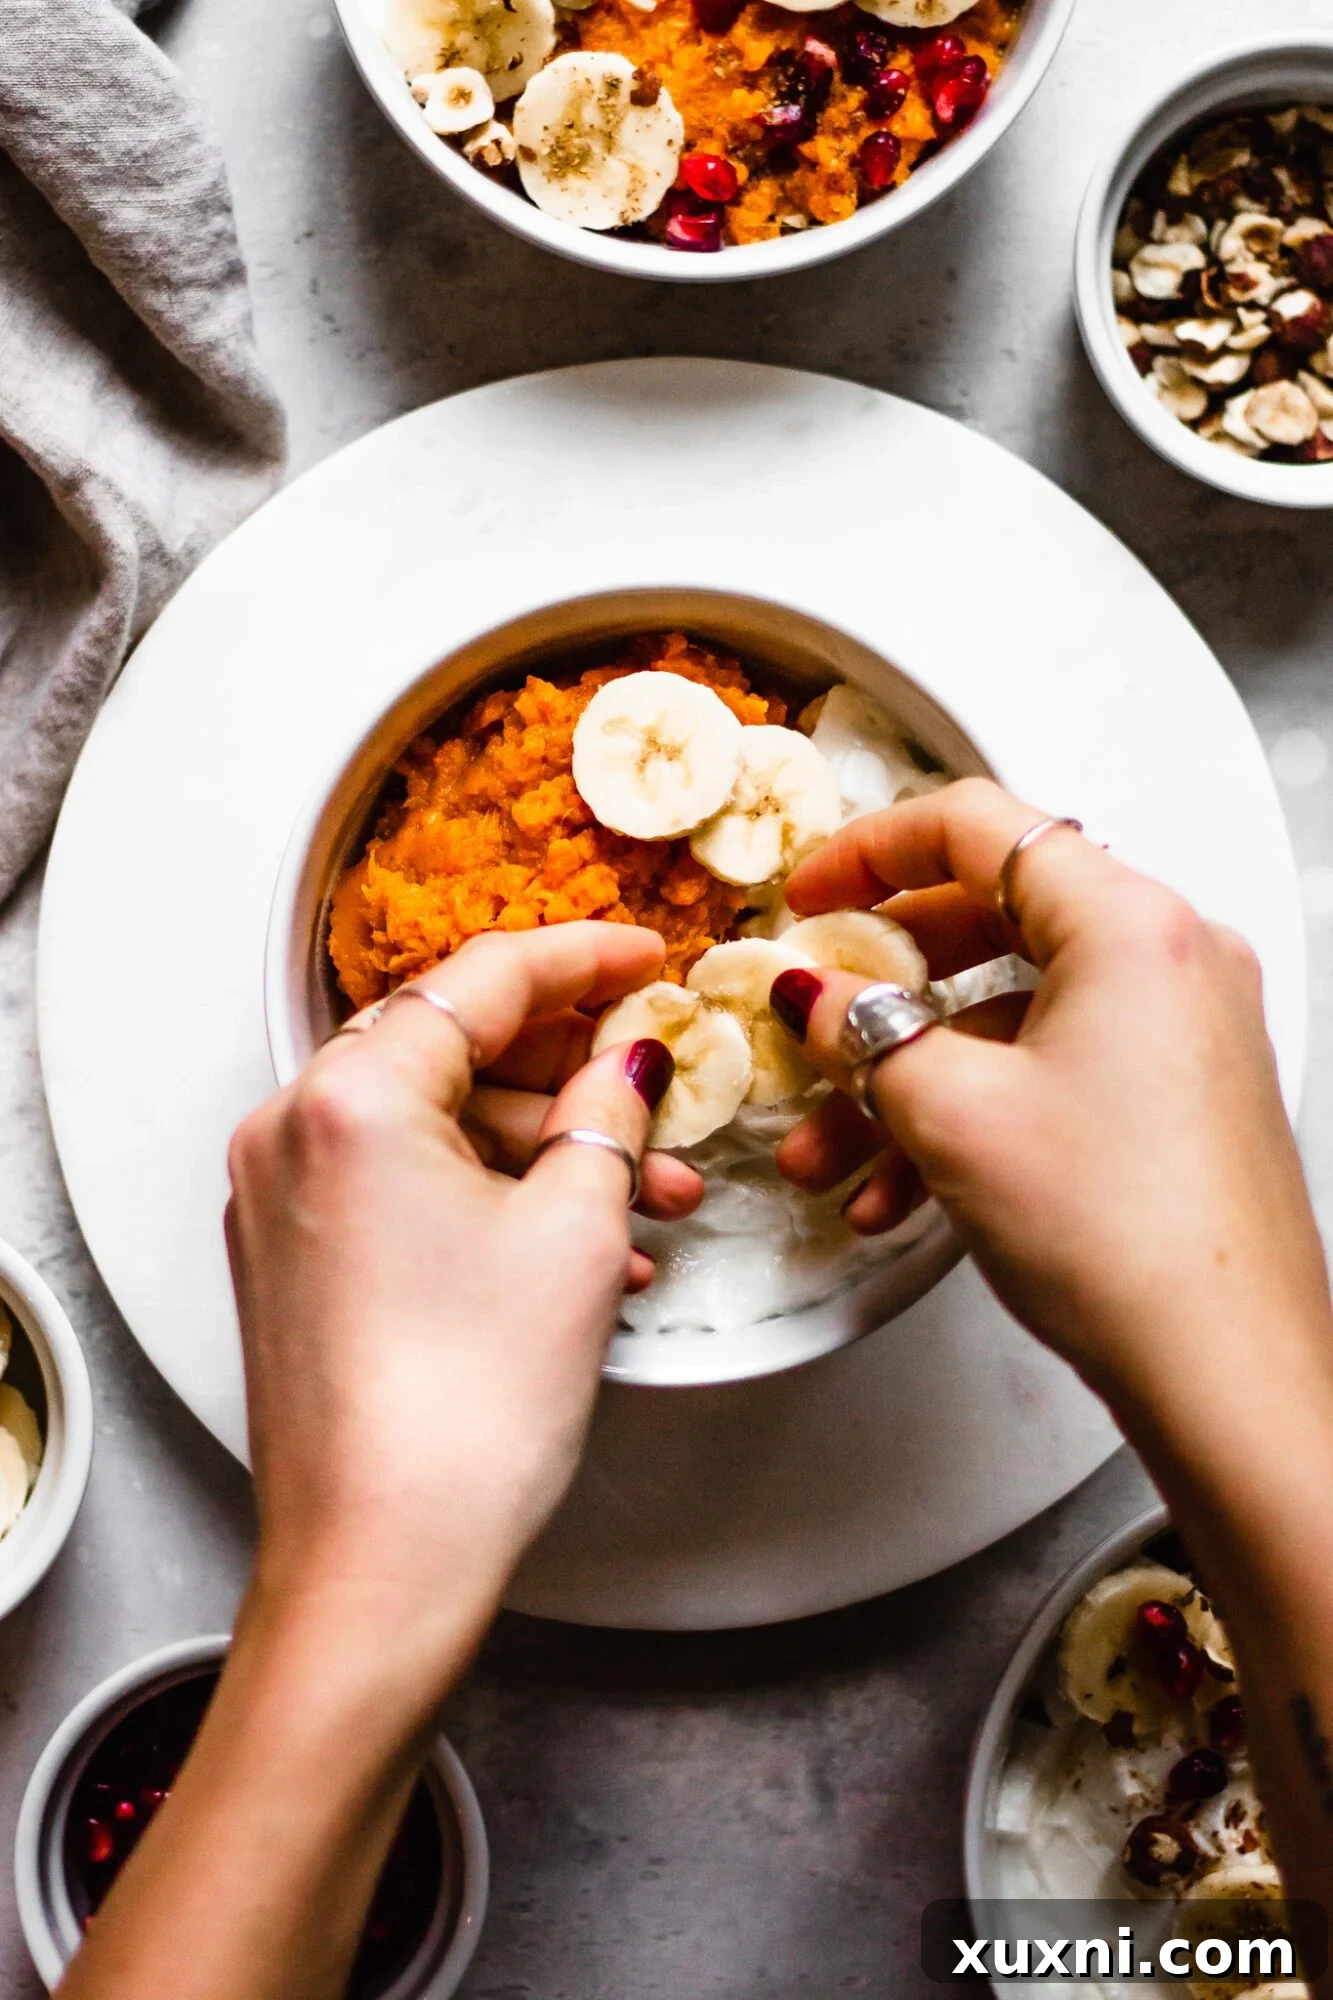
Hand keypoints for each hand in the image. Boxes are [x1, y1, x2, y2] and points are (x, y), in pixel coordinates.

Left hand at [225, 921, 697, 1668]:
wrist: (378, 1567)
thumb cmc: (466, 1408)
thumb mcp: (574, 1232)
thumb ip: (609, 1113)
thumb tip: (630, 1057)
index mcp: (351, 1096)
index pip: (483, 978)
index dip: (585, 958)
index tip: (649, 956)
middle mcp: (294, 1132)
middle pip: (454, 1048)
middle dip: (573, 1069)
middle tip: (658, 1072)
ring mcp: (283, 1200)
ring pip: (439, 1128)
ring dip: (549, 1150)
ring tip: (658, 1193)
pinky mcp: (294, 1262)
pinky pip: (405, 1189)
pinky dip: (493, 1200)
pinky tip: (587, 1250)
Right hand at [769, 778, 1331, 1420]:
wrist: (1225, 1372)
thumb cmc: (1124, 1236)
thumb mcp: (951, 1112)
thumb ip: (862, 1032)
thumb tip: (812, 992)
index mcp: (1130, 923)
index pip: (977, 826)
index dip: (869, 851)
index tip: (808, 892)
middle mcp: (1171, 959)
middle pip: (991, 922)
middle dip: (879, 991)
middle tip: (810, 1012)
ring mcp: (1182, 1031)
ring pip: (1010, 1016)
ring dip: (909, 1075)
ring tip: (829, 1150)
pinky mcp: (1177, 1098)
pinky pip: (1050, 1070)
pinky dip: (970, 1110)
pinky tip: (898, 1190)